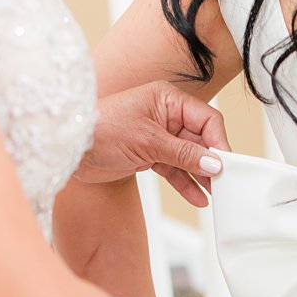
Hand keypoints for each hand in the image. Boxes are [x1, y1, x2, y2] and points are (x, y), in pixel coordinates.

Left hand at [72, 80, 230, 206]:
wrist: (69, 150)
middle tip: (226, 182)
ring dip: (200, 176)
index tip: (227, 163)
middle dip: (212, 162)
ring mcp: (157, 136)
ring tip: (216, 194)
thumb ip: (183, 153)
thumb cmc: (101, 130)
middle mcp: (165, 115)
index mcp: (168, 99)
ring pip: (187, 157)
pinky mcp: (147, 155)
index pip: (206, 118)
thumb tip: (214, 162)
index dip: (219, 141)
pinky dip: (184, 182)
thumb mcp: (148, 141)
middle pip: (200, 139)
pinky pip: (173, 169)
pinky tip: (197, 197)